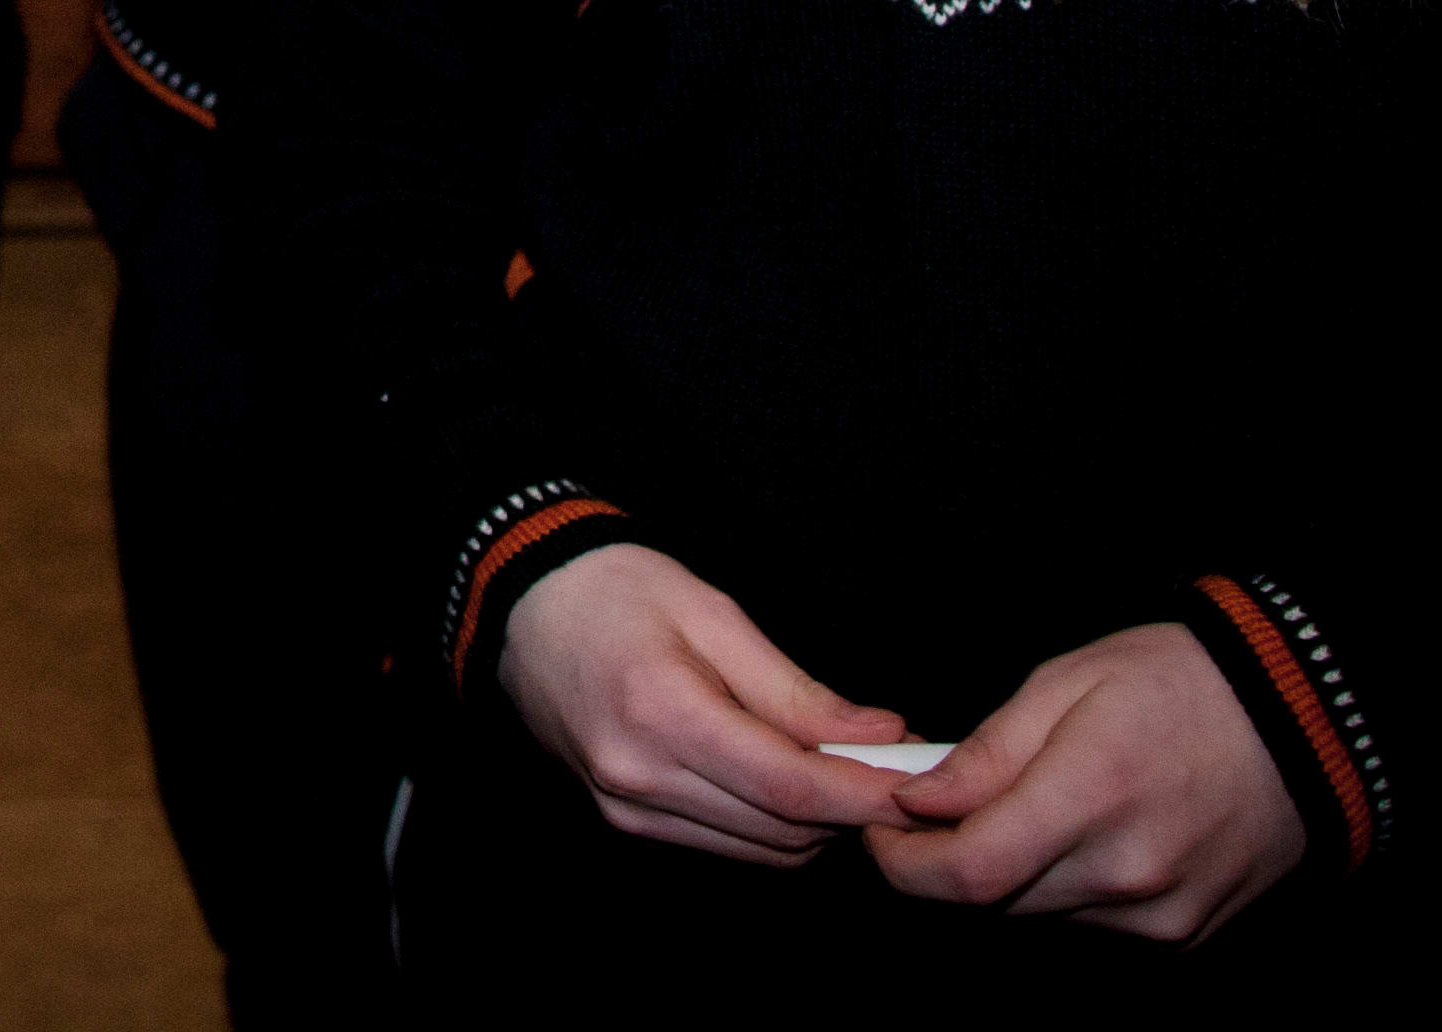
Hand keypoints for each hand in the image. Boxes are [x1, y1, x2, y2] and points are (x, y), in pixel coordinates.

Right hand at [500, 544, 917, 866]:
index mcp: (660, 711)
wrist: (520, 604)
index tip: (921, 787)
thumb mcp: (711, 613)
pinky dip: (772, 827)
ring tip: (844, 773)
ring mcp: (626, 808)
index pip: (789, 785)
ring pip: (761, 852)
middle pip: (782, 830)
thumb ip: (795, 688)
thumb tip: (882, 737)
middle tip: (895, 770)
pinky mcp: (624, 821)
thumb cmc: (615, 590)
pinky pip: (724, 846)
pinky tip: (789, 783)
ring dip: (816, 826)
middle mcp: (637, 775)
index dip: (865, 795)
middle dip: (852, 812)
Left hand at [871, 622, 1306, 940]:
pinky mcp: (1183, 934)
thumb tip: (916, 799)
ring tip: (1023, 807)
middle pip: (992, 903)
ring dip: (1005, 874)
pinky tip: (1081, 834)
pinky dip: (1061, 887)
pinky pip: (1089, 924)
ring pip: (1036, 916)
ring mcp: (1160, 913)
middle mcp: (1127, 871)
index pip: (966, 873)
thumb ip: (987, 752)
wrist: (1301, 723)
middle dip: (945, 863)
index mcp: (1092, 796)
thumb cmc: (1178, 683)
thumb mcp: (1067, 682)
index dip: (902, 862)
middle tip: (935, 809)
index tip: (881, 829)